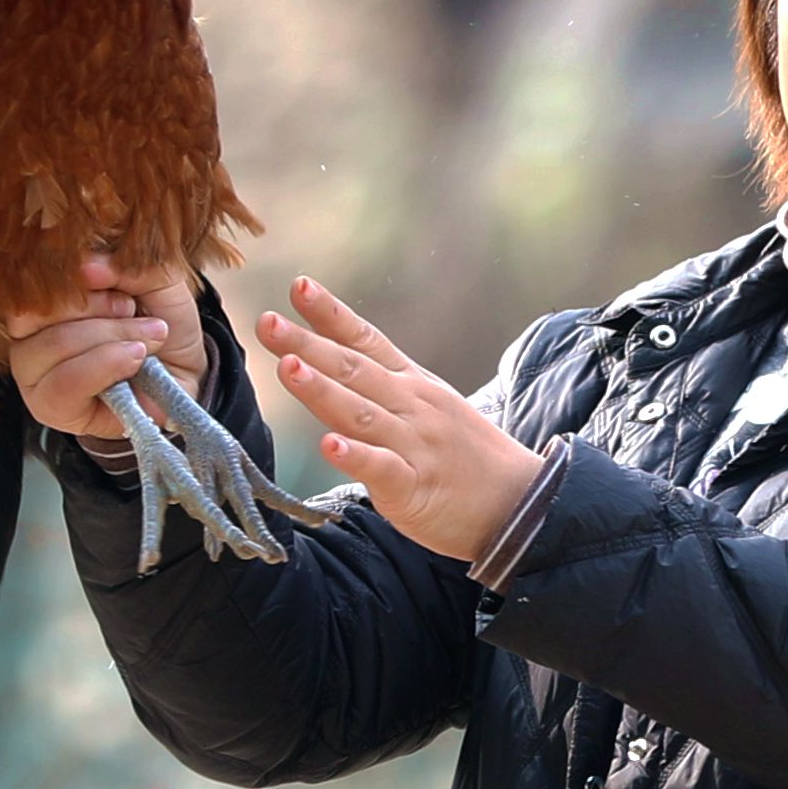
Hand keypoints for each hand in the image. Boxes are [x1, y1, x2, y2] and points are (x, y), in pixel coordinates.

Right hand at [4, 255, 204, 439]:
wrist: (183, 374)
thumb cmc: (158, 326)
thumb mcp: (152, 281)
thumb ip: (122, 267)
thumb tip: (86, 268)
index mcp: (44, 300)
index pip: (34, 281)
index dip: (82, 284)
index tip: (125, 296)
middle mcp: (28, 336)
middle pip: (39, 312)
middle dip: (100, 313)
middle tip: (135, 316)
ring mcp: (33, 375)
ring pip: (55, 344)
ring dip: (109, 338)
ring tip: (144, 343)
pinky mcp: (50, 408)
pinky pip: (64, 385)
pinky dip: (105, 366)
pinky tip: (135, 362)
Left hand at [255, 276, 543, 562]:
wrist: (520, 502)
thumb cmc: (465, 454)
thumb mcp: (429, 403)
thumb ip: (381, 382)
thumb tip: (329, 357)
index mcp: (411, 383)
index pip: (366, 339)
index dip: (331, 313)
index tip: (299, 286)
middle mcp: (410, 405)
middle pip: (353, 369)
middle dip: (306, 345)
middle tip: (267, 323)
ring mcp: (413, 444)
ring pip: (360, 413)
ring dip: (322, 389)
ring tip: (287, 367)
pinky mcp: (414, 487)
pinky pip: (381, 468)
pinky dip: (354, 456)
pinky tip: (328, 445)